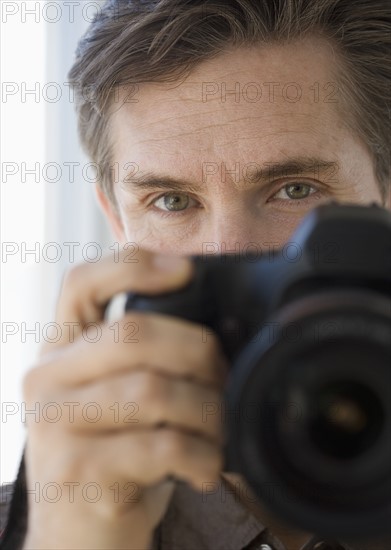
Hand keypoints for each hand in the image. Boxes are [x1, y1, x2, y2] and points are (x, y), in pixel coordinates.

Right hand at [22, 249, 227, 548]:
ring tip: (218, 431)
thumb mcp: (118, 399)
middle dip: (199, 353)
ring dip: (206, 412)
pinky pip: (159, 446)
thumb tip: (217, 332)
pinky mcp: (76, 470)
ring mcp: (55, 424)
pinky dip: (200, 455)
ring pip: (153, 390)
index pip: (81, 283)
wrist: (79, 538)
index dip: (134, 265)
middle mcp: (48, 378)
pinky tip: (206, 468)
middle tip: (223, 381)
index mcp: (60, 351)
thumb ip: (144, 362)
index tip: (186, 271)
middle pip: (134, 333)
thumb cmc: (113, 459)